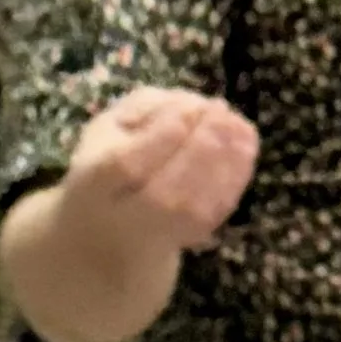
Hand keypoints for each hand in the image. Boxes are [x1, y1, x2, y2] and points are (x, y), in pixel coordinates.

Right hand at [2, 87, 260, 341]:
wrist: (108, 236)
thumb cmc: (109, 170)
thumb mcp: (107, 129)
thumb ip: (142, 109)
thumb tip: (188, 102)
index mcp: (94, 186)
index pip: (126, 165)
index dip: (162, 136)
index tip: (189, 105)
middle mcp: (127, 220)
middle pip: (167, 191)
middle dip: (201, 146)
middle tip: (221, 110)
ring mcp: (161, 237)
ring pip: (198, 206)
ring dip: (227, 161)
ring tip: (239, 123)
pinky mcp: (192, 238)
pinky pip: (218, 211)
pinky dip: (238, 176)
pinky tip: (247, 144)